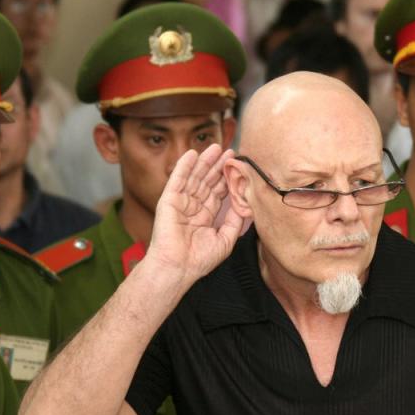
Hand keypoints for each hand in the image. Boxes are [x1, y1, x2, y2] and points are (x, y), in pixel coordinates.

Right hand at [146, 144, 244, 284]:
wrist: (178, 268)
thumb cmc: (199, 260)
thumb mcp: (225, 239)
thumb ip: (234, 220)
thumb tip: (245, 204)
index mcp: (205, 216)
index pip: (218, 192)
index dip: (227, 178)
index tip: (237, 166)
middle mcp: (193, 207)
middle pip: (207, 181)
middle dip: (218, 166)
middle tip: (229, 150)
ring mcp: (180, 203)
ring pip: (194, 177)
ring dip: (204, 162)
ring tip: (215, 147)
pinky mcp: (168, 200)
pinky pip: (177, 180)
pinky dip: (184, 166)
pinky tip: (192, 154)